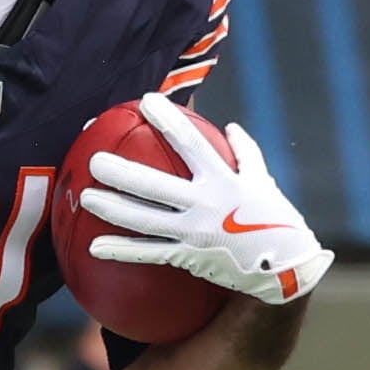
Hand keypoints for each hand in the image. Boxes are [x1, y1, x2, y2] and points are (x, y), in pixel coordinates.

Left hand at [79, 91, 333, 305]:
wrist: (284, 268)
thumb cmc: (274, 219)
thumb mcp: (263, 181)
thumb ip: (246, 152)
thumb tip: (230, 127)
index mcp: (223, 179)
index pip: (190, 142)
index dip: (168, 120)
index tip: (146, 101)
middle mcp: (205, 204)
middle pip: (155, 186)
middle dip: (123, 172)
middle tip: (95, 160)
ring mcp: (193, 232)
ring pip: (144, 220)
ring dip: (112, 209)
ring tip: (85, 196)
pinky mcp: (186, 257)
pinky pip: (148, 253)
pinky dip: (121, 251)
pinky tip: (94, 247)